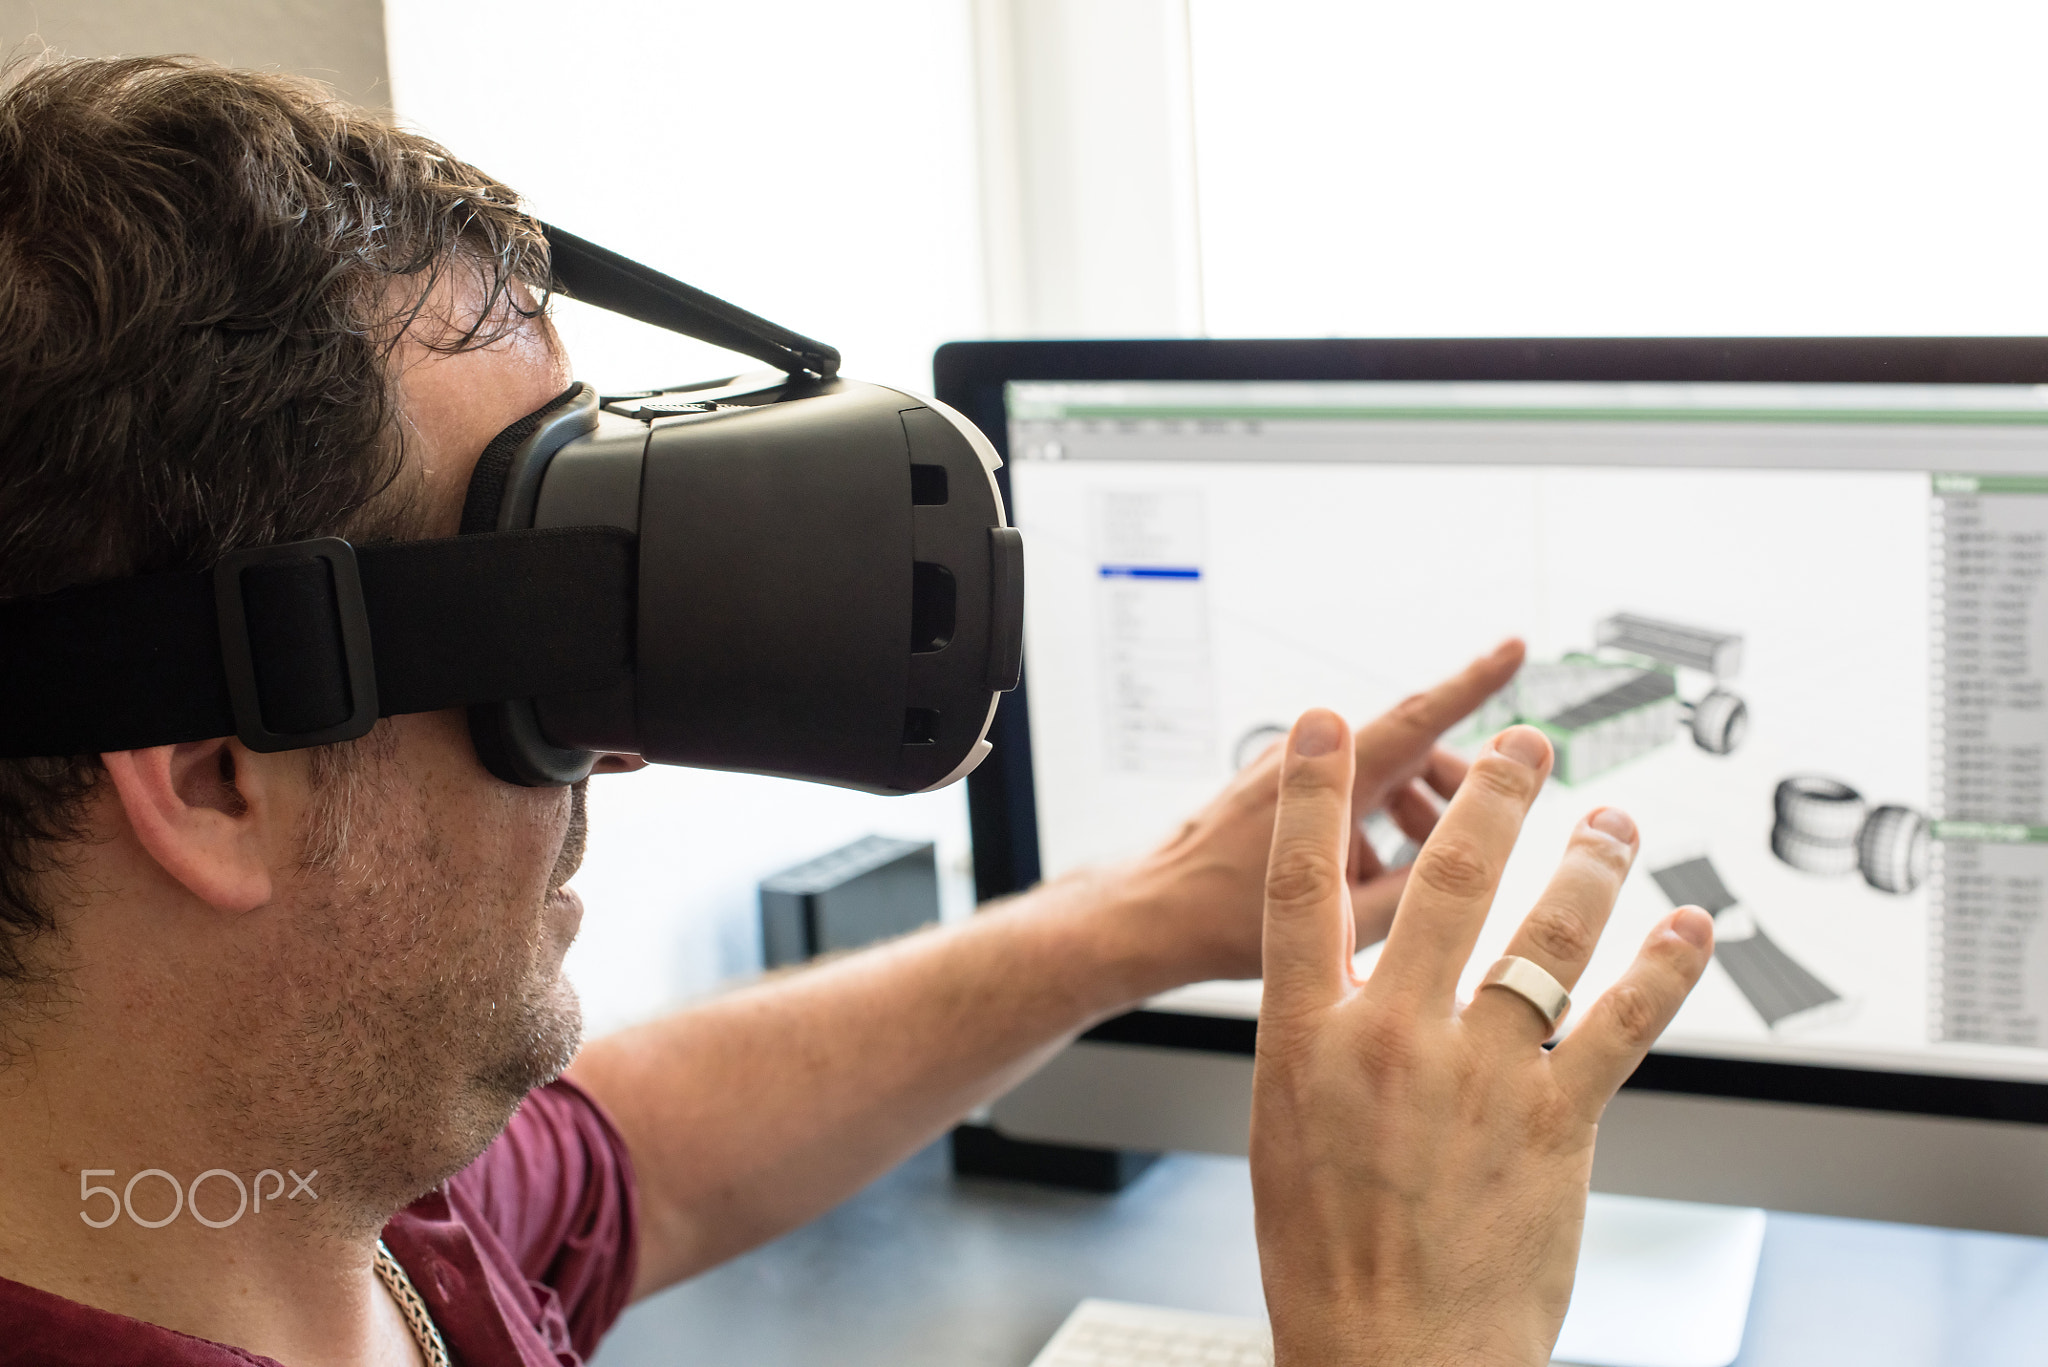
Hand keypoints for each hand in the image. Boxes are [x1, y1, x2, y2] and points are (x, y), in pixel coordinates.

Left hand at [1110, 640, 1525, 990]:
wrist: (1148, 917)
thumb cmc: (1222, 918)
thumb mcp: (1339, 921)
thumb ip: (1414, 894)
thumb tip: (1474, 872)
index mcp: (1325, 779)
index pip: (1417, 719)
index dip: (1474, 684)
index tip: (1515, 647)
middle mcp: (1307, 762)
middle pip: (1411, 756)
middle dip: (1455, 791)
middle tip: (1488, 834)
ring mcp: (1292, 776)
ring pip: (1380, 781)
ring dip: (1413, 821)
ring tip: (1421, 881)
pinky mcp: (1282, 797)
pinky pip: (1347, 800)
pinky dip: (1373, 834)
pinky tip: (1371, 892)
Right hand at [1250, 712, 1714, 1366]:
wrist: (1389, 1359)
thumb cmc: (1330, 1259)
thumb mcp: (1289, 1131)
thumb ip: (1324, 1043)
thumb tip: (1355, 983)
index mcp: (1304, 1041)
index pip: (1299, 889)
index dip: (1308, 794)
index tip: (1320, 726)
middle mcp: (1390, 1041)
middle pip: (1445, 884)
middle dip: (1493, 797)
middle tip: (1526, 746)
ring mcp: (1477, 1078)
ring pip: (1546, 936)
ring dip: (1589, 864)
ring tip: (1612, 823)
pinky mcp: (1553, 1124)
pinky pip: (1622, 1024)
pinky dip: (1664, 967)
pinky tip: (1688, 927)